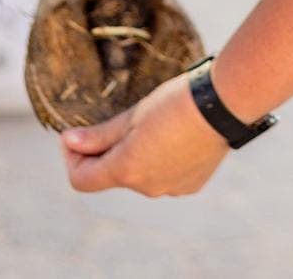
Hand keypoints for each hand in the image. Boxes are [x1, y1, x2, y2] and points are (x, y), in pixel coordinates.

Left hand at [59, 72, 229, 196]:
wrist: (224, 105)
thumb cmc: (175, 103)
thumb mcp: (133, 115)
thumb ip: (99, 135)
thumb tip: (69, 142)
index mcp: (126, 170)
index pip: (81, 180)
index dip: (72, 158)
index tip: (75, 136)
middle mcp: (146, 188)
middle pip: (113, 175)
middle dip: (108, 152)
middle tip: (120, 121)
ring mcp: (171, 189)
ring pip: (141, 175)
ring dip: (137, 155)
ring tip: (154, 123)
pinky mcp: (192, 184)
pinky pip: (166, 176)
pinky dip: (162, 160)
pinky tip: (175, 135)